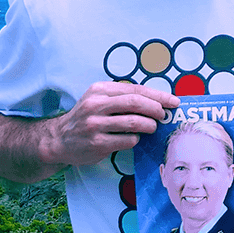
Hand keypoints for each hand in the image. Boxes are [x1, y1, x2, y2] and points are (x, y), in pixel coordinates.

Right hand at [44, 82, 178, 167]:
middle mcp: (95, 105)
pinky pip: (128, 140)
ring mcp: (94, 124)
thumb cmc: (87, 118)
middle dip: (156, 109)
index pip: (136, 89)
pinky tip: (134, 139)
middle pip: (136, 103)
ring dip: (149, 126)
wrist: (58, 139)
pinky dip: (136, 139)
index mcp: (99, 90)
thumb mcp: (100, 100)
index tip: (174, 101)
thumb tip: (159, 101)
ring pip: (134, 122)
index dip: (158, 95)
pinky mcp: (96, 143)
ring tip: (151, 128)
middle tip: (164, 115)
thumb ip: (123, 98)